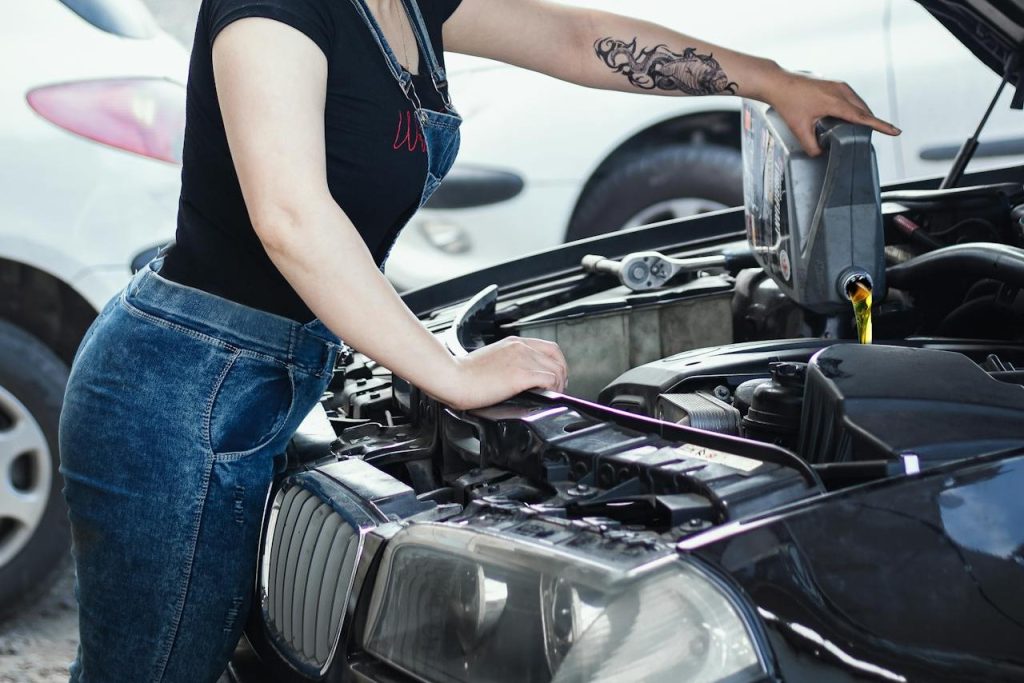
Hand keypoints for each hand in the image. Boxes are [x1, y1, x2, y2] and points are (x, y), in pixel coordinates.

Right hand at [439, 337, 568, 409]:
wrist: (453, 378)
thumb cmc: (464, 374)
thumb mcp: (491, 360)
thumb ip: (509, 363)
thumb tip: (518, 377)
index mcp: (513, 343)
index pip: (549, 348)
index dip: (557, 363)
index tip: (554, 378)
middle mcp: (520, 348)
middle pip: (557, 358)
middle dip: (562, 374)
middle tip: (557, 389)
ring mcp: (522, 360)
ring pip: (556, 370)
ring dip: (558, 385)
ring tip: (551, 395)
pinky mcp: (521, 375)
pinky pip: (549, 380)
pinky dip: (553, 390)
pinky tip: (545, 397)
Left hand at [767, 69, 900, 156]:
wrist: (778, 83)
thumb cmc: (788, 103)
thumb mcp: (798, 129)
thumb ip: (811, 146)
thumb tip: (821, 155)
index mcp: (836, 102)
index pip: (863, 117)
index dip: (880, 126)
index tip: (896, 132)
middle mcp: (841, 91)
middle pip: (864, 111)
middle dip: (871, 123)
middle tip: (874, 138)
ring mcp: (839, 85)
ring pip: (859, 103)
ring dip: (863, 115)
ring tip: (862, 130)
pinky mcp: (836, 83)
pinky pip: (852, 97)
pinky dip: (856, 108)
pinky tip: (851, 117)